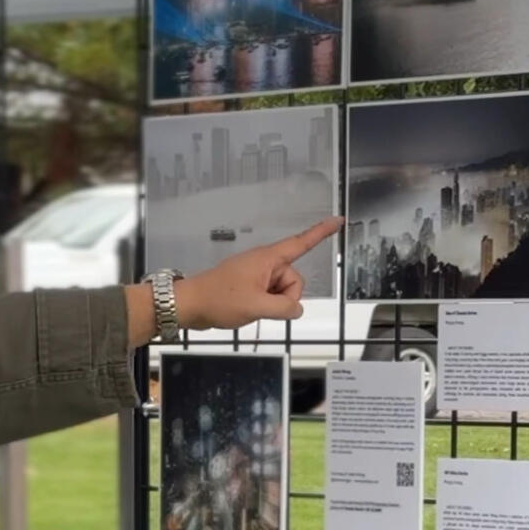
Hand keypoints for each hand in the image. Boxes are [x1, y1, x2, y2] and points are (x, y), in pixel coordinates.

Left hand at [175, 217, 343, 328]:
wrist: (190, 305)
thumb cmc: (218, 300)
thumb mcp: (256, 306)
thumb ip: (284, 308)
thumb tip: (296, 308)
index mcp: (267, 259)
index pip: (301, 243)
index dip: (321, 233)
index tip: (338, 221)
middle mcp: (264, 263)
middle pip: (294, 279)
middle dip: (286, 297)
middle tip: (261, 304)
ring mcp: (256, 275)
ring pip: (282, 291)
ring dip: (273, 303)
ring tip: (250, 306)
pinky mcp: (249, 286)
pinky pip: (269, 296)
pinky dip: (265, 305)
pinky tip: (248, 309)